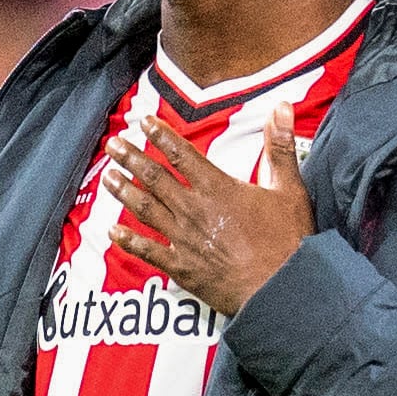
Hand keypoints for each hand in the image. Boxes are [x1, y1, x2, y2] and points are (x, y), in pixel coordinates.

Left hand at [102, 114, 316, 315]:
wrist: (281, 289)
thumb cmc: (288, 241)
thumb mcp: (289, 188)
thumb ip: (280, 146)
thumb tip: (281, 106)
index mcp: (217, 188)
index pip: (181, 154)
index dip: (160, 135)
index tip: (143, 122)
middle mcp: (193, 209)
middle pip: (155, 178)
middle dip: (131, 158)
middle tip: (113, 144)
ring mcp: (184, 239)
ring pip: (145, 209)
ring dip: (124, 191)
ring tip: (107, 176)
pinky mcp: (182, 267)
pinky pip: (148, 251)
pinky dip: (128, 241)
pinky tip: (112, 231)